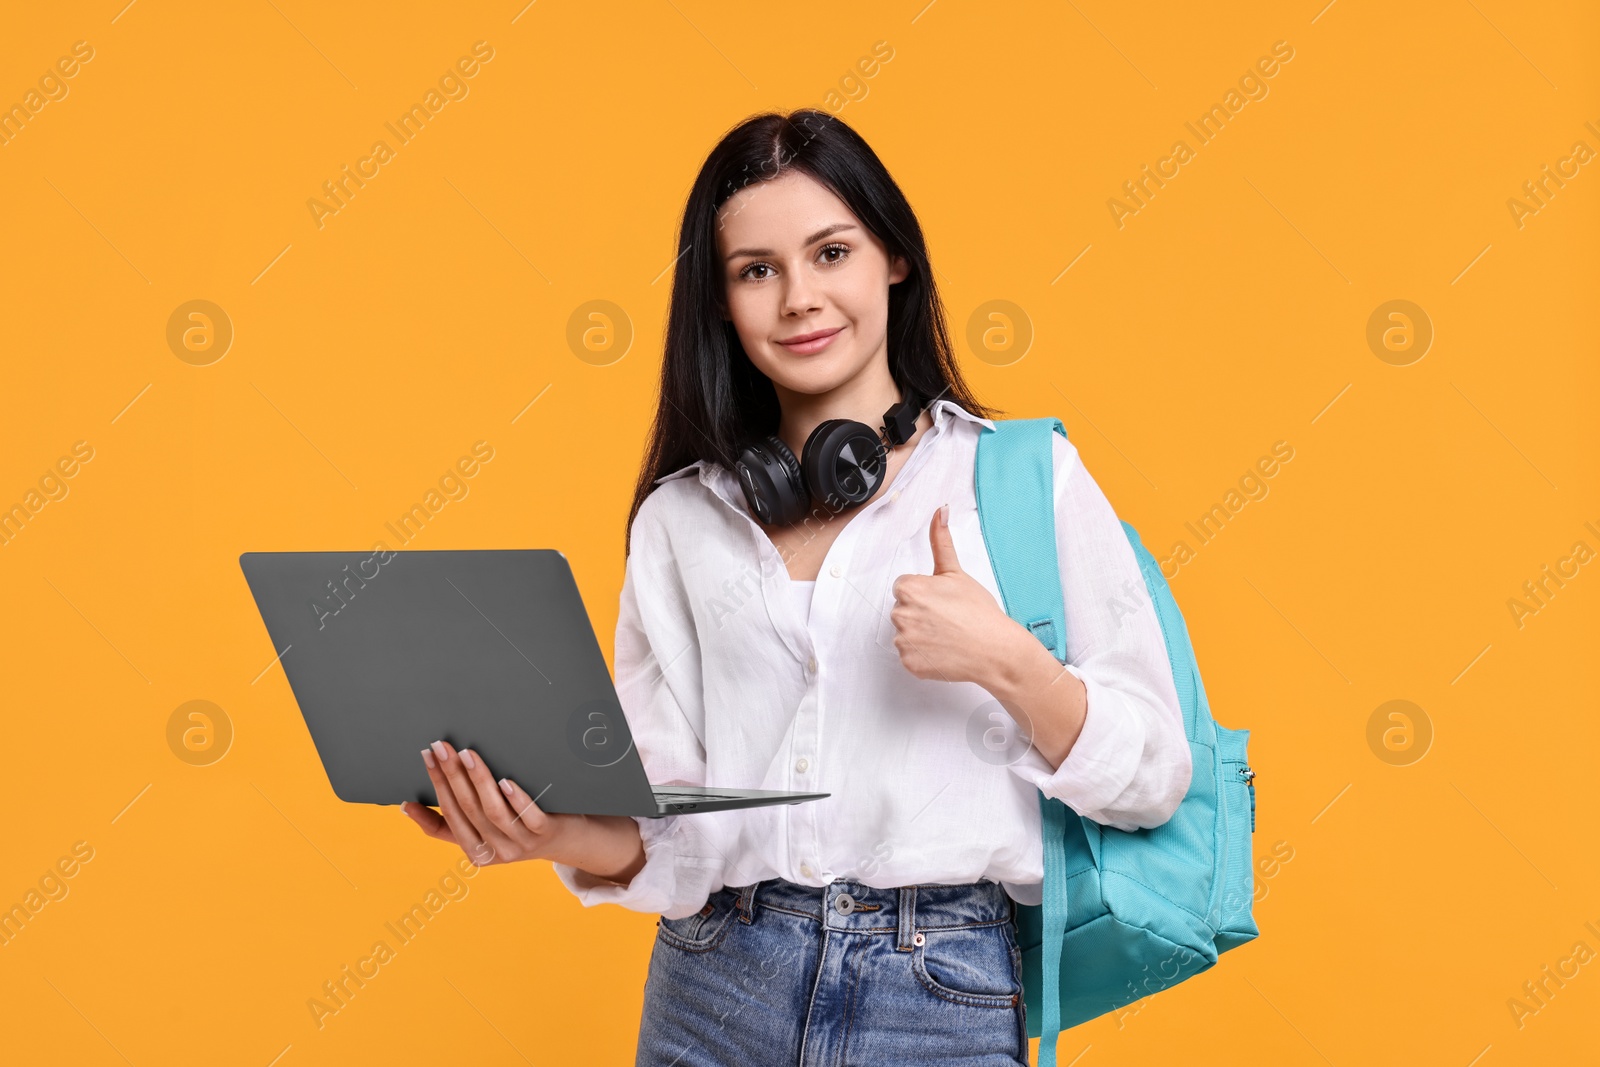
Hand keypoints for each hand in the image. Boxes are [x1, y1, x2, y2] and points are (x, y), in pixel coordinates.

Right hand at [401, 739, 584, 867]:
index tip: (426, 758)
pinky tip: (504, 780)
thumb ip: (447, 825)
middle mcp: (497, 851)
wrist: (569, 841)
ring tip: (466, 754)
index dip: (435, 786)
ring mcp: (522, 844)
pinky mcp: (545, 833)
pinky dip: (515, 799)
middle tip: (440, 747)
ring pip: (493, 812)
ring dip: (478, 781)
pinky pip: (527, 817)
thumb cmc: (518, 828)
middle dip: (450, 776)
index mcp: (476, 852)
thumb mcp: (482, 832)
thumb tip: (408, 807)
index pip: (448, 817)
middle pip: (467, 810)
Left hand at [889, 505, 1026, 684]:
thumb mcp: (957, 572)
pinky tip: (943, 651)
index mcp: (909, 588)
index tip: (942, 601)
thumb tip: (940, 511)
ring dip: (921, 635)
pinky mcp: (909, 663)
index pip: (904, 588)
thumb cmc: (979, 611)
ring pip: (906, 633)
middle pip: (903, 610)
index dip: (925, 594)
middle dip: (921, 613)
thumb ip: (941, 541)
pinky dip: (924, 656)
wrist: (995, 649)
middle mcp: (901, 614)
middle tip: (948, 618)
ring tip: (947, 635)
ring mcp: (904, 641)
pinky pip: (910, 656)